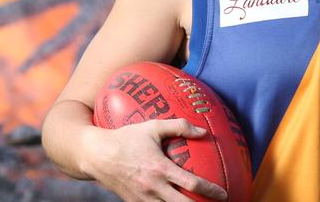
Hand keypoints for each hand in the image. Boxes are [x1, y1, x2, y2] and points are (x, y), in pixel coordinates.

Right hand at [83, 118, 227, 201]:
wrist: (96, 155)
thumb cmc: (127, 137)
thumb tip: (203, 131)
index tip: (223, 194)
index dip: (210, 191)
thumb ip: (179, 126)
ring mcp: (142, 199)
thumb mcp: (153, 127)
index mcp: (160, 169)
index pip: (192, 184)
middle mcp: (153, 188)